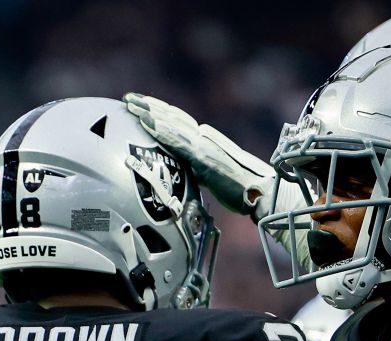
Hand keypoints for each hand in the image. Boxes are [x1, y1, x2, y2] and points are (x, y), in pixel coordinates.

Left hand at [123, 92, 271, 214]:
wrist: (261, 192)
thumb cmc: (240, 189)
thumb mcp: (212, 175)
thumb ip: (198, 168)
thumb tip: (184, 172)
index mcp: (206, 139)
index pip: (178, 121)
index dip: (159, 111)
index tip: (142, 105)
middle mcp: (204, 136)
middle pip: (172, 117)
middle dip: (149, 106)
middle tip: (129, 98)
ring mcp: (204, 145)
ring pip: (172, 124)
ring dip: (150, 113)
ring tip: (132, 106)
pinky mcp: (204, 157)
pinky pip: (179, 141)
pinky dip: (162, 130)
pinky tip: (148, 123)